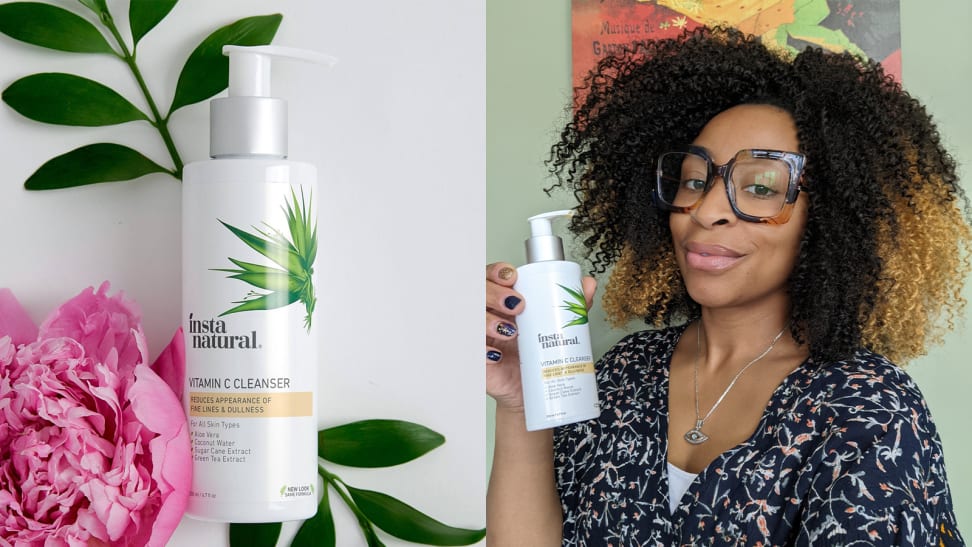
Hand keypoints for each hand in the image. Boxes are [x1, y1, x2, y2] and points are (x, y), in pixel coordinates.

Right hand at [486, 262, 595, 411]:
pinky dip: (482, 349)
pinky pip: (469, 349)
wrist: (534, 392)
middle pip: (478, 291)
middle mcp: (489, 315)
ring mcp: (480, 336)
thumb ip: (571, 306)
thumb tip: (587, 284)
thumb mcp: (556, 328)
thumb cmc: (540, 357)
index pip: (492, 277)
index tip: (512, 276)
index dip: (497, 272)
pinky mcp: (477, 360)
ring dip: (488, 320)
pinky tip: (496, 354)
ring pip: (471, 318)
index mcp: (505, 302)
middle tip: (518, 304)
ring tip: (511, 332)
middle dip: (494, 293)